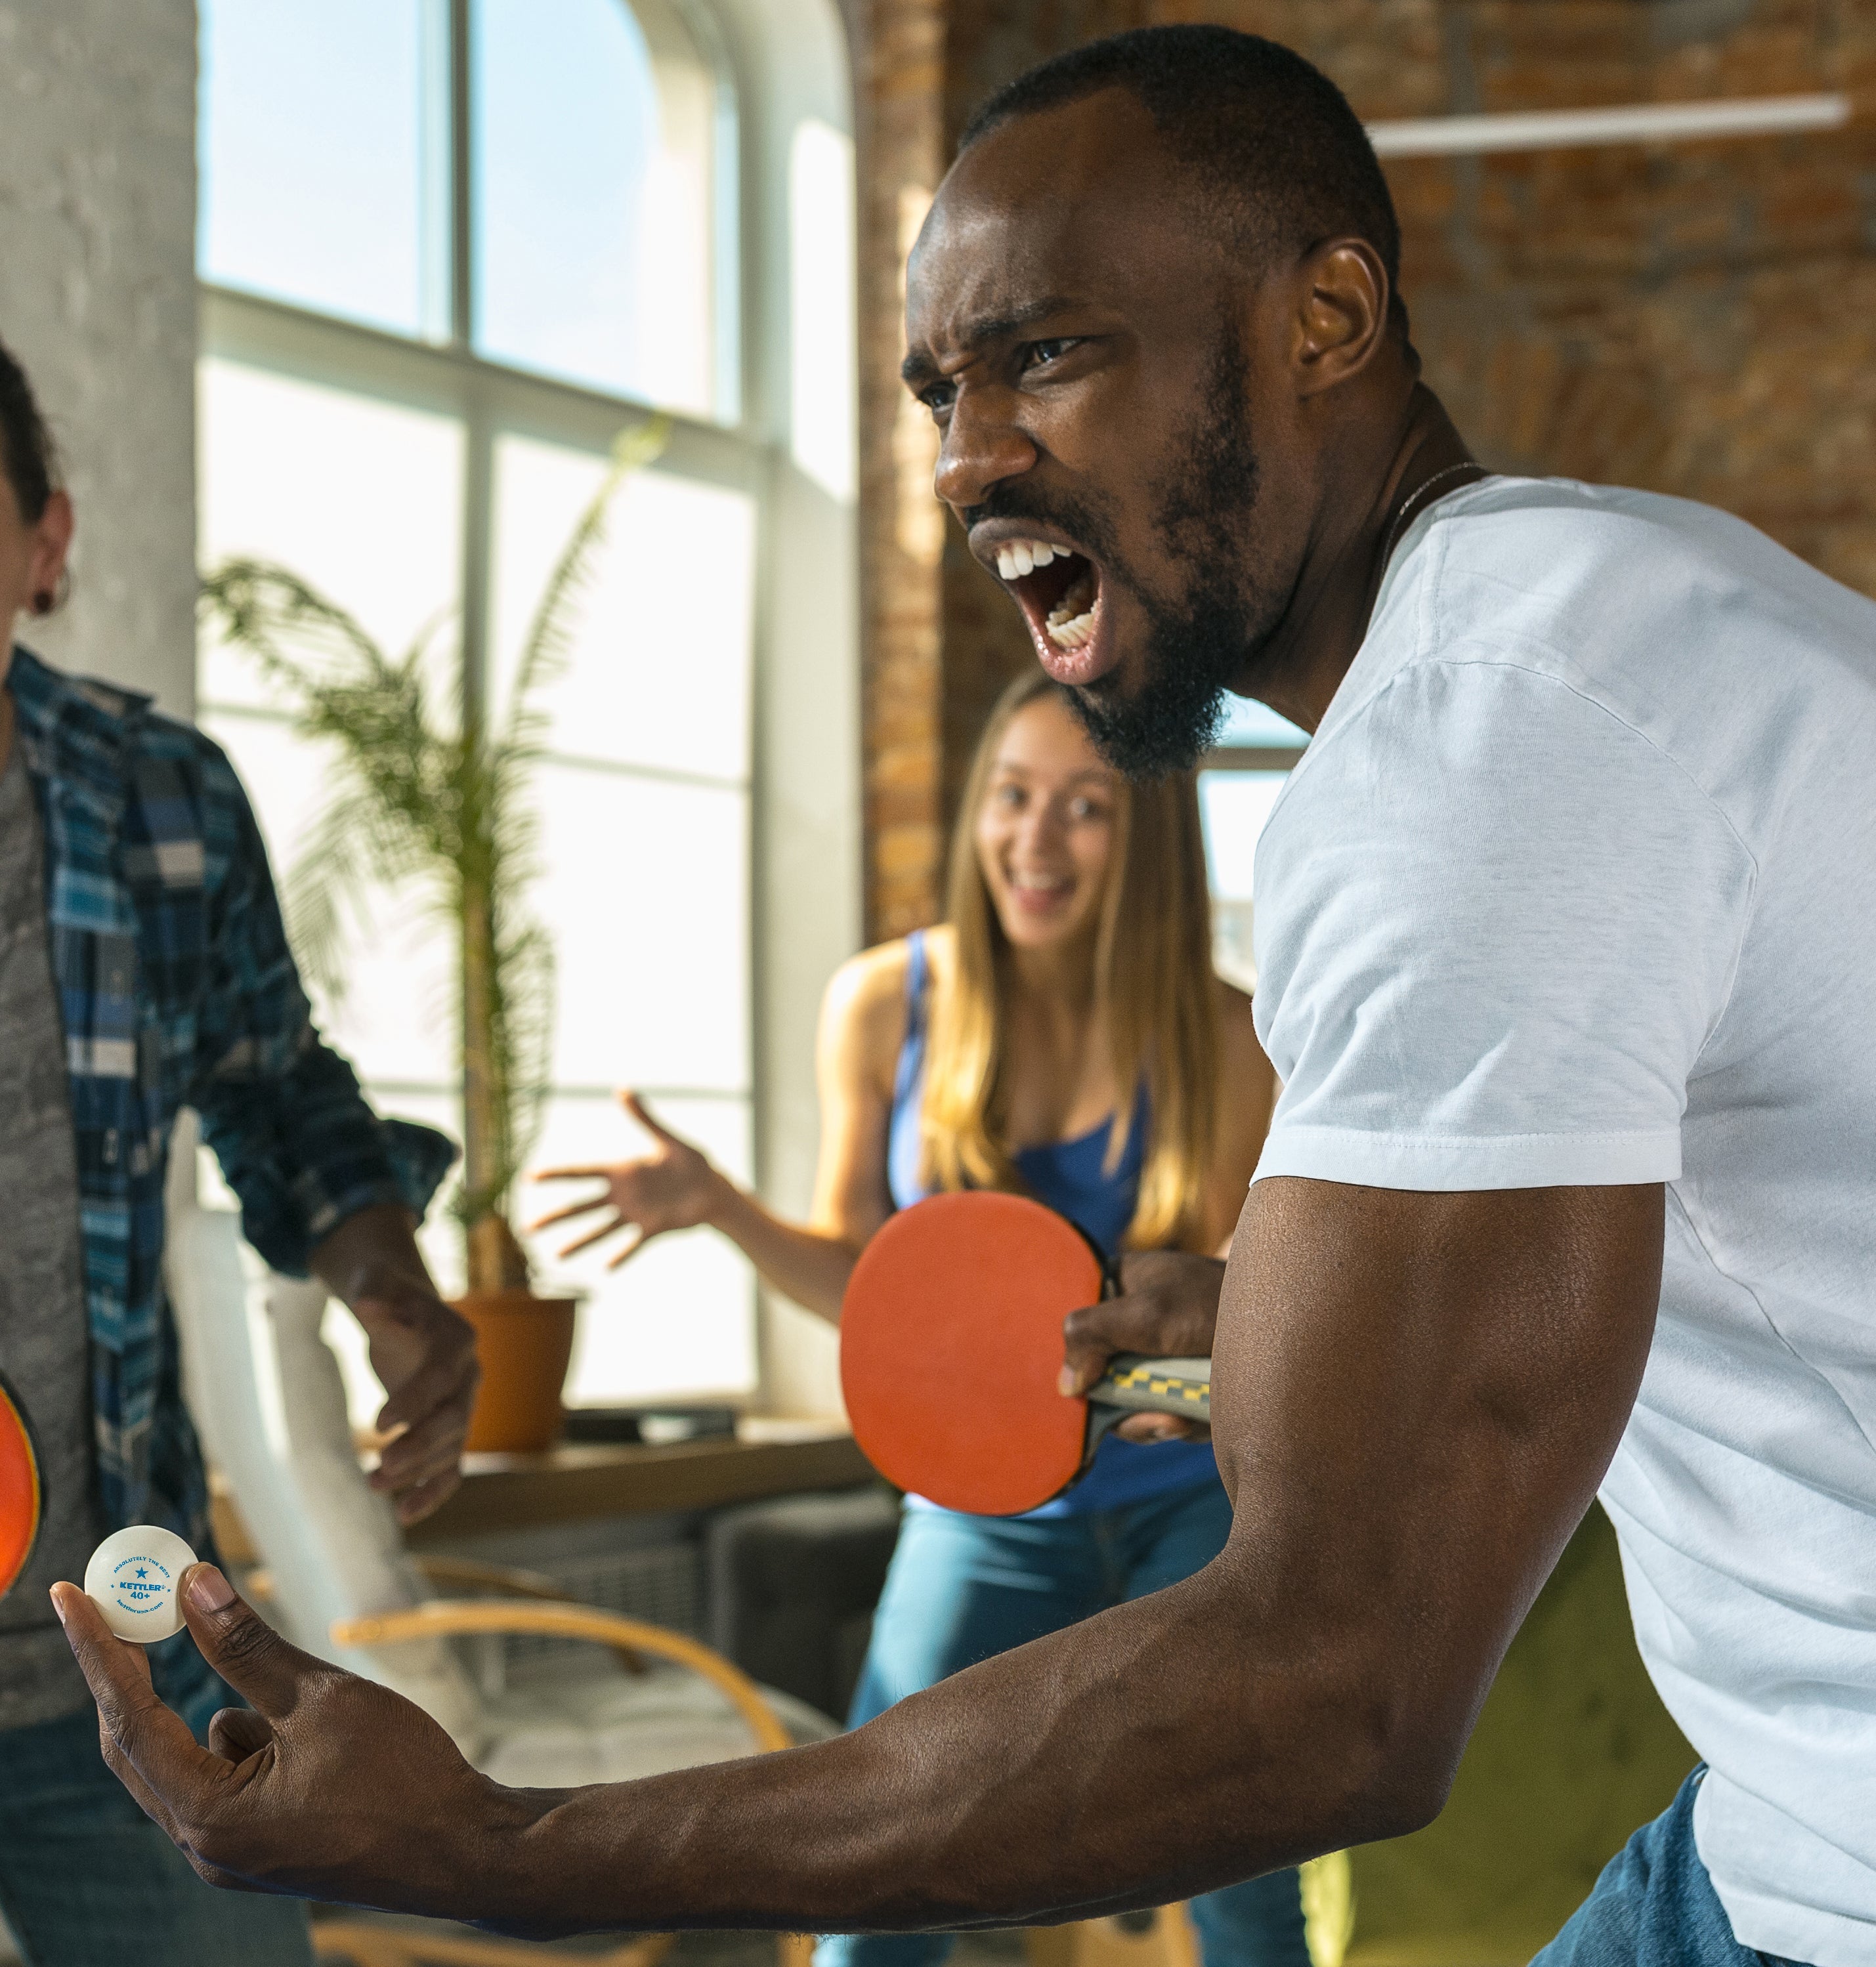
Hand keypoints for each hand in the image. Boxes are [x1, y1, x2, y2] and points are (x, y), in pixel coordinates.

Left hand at [51, 1568, 546, 1923]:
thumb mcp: (323, 1697)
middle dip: (133, 1673)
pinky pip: (227, 1776)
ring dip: (209, 1705)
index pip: (130, 1718)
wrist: (462, 1850)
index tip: (70, 1596)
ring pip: (189, 1757)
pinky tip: (309, 1730)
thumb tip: (192, 1587)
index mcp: (210, 1815)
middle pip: (138, 1746)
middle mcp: (205, 1843)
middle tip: (128, 1605)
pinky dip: (248, 1736)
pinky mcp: (259, 1845)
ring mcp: (230, 1851)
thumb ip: (249, 1646)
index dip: (98, 1651)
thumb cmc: (403, 1777)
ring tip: (284, 1689)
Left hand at [359, 1286, 478, 1523]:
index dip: (413, 1401)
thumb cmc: (387, 1296)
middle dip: (420, 1445)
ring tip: (372, 1484)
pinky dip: (431, 1492)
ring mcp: (461, 1406)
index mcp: (457, 1340)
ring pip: (449, 1448)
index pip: (440, 1376)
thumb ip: (376, 1297)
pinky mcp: (447, 1431)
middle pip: (453, 1418)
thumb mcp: (378, 1286)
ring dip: (415, 1471)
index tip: (378, 1425)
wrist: (402, 1312)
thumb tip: (366, 1304)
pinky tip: (405, 1514)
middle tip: (382, 1465)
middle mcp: (468, 1376)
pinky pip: (449, 1468)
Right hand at [529, 1091, 725, 1267]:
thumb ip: (645, 1118)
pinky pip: (632, 1245)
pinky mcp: (652, 1229)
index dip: (556, 1175)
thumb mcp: (669, 1140)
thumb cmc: (693, 1162)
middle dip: (555, 1216)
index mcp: (623, 1171)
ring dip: (580, 1242)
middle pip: (581, 1207)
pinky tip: (605, 1268)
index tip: (530, 1178)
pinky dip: (621, 1256)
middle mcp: (623, 1195)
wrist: (713, 1189)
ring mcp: (635, 1214)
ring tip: (556, 1256)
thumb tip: (623, 1089)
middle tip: (527, 1228)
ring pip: (601, 1230)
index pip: (582, 1172)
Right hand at [1061, 1250, 1224, 1443]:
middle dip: (1124, 1406)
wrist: (1289, 1330)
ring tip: (1178, 1418)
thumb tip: (1065, 1385)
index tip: (1085, 1387)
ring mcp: (1164, 1356)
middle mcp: (1138, 1322)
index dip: (1077, 1360)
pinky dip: (1178, 1424)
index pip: (1079, 1326)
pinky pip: (1166, 1416)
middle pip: (1101, 1377)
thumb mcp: (1146, 1314)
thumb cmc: (1214, 1305)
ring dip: (1153, 1420)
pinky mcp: (1189, 1385)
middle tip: (1150, 1417)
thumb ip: (1092, 1335)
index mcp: (1122, 1287)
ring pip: (1133, 1405)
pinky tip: (1195, 1419)